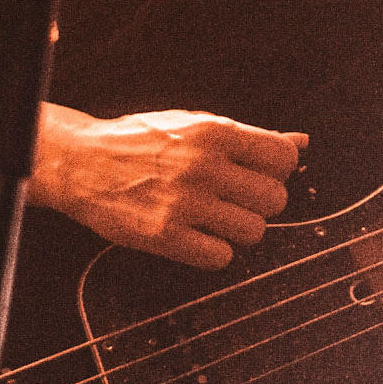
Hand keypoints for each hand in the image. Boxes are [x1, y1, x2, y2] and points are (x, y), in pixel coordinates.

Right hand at [33, 107, 306, 266]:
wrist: (82, 163)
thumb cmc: (141, 142)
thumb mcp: (196, 125)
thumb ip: (250, 137)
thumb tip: (300, 142)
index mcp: (215, 133)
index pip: (283, 158)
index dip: (277, 170)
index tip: (260, 174)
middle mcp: (203, 166)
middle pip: (275, 199)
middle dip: (260, 202)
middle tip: (235, 199)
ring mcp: (184, 203)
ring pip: (254, 231)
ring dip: (240, 229)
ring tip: (216, 219)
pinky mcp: (165, 236)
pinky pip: (221, 258)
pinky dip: (214, 252)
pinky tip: (198, 237)